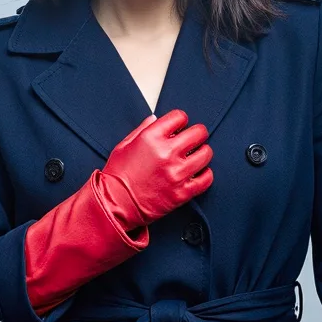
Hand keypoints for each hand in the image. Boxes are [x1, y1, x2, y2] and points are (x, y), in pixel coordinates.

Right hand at [101, 109, 212, 227]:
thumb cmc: (117, 176)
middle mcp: (166, 153)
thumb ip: (142, 130)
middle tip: (194, 139)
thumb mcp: (123, 146)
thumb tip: (156, 118)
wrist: (115, 205)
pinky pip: (206, 178)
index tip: (179, 127)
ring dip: (202, 153)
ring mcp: (176, 174)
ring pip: (206, 154)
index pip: (179, 117)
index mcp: (151, 138)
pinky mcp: (182, 193)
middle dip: (197, 134)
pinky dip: (205, 174)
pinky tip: (197, 173)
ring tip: (195, 157)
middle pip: (198, 132)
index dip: (180, 121)